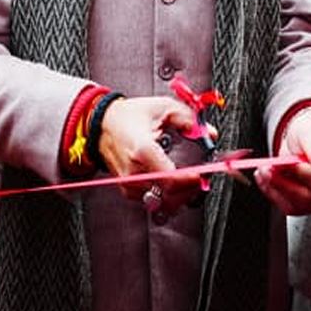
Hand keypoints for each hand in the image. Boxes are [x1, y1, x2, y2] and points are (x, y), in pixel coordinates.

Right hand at [96, 96, 202, 215]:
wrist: (102, 124)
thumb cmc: (129, 116)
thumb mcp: (163, 108)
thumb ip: (189, 120)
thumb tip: (209, 133)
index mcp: (142, 151)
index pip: (171, 179)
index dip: (191, 181)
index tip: (202, 175)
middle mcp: (134, 172)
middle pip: (169, 195)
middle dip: (189, 190)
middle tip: (200, 179)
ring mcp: (129, 184)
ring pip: (162, 202)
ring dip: (178, 195)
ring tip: (187, 182)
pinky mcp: (127, 190)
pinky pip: (152, 200)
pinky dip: (165, 196)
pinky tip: (171, 184)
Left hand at [258, 107, 310, 214]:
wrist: (302, 140)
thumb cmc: (310, 133)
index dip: (301, 173)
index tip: (284, 162)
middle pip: (310, 197)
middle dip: (284, 183)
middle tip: (267, 168)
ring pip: (299, 206)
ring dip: (276, 190)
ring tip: (263, 172)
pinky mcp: (310, 206)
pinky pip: (290, 208)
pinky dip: (273, 195)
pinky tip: (264, 180)